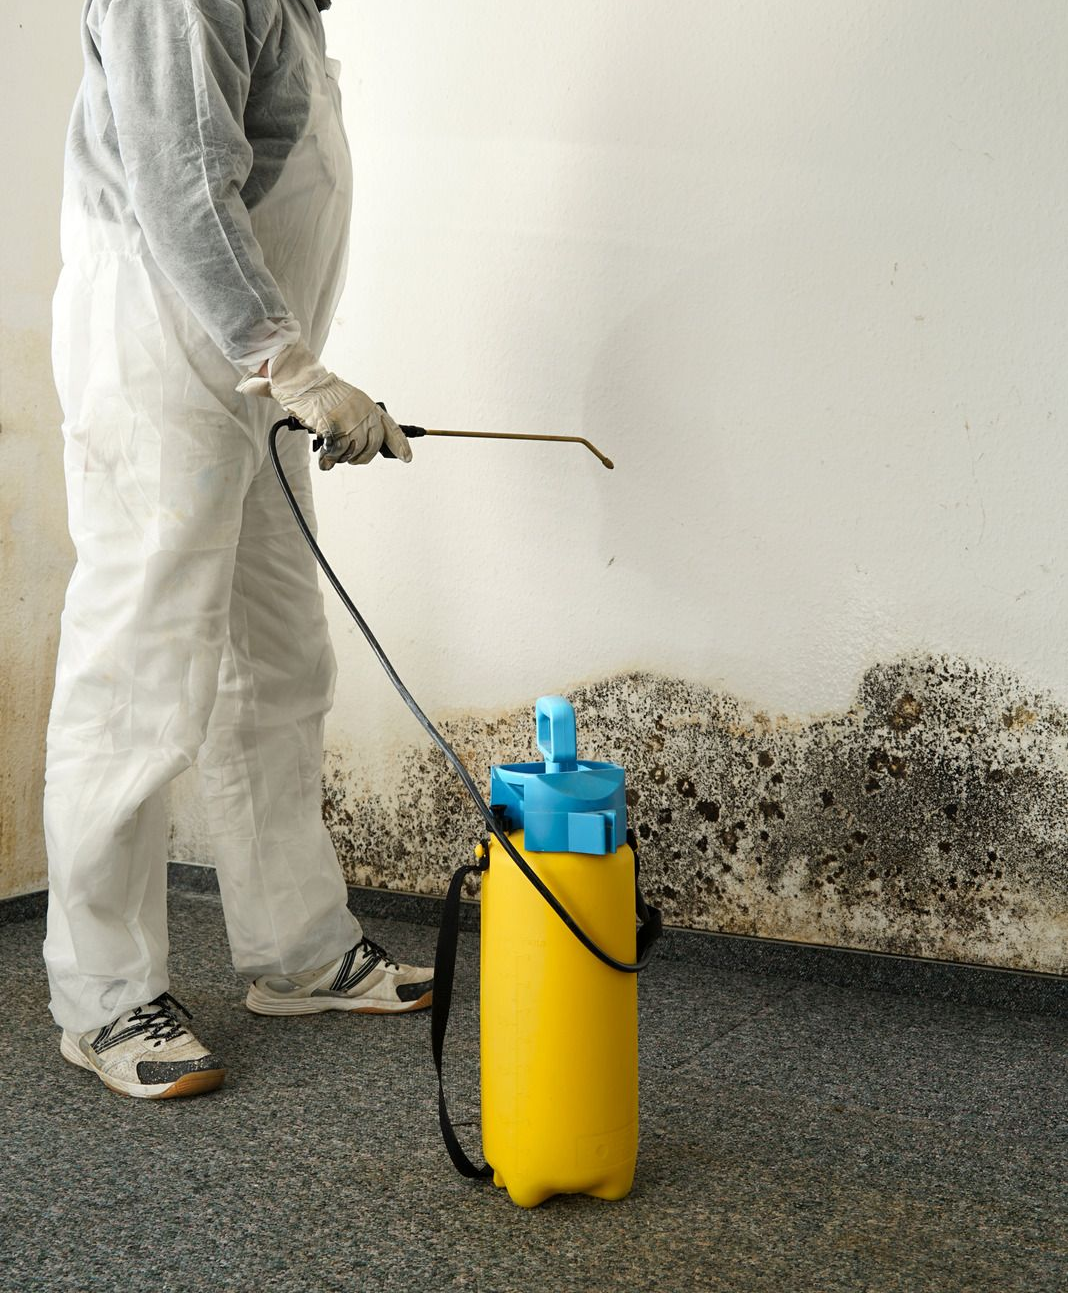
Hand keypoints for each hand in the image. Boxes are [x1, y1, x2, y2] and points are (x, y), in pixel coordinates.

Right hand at [237, 340, 412, 470]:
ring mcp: (350, 418)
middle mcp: (363, 411)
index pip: (390, 427)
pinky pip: (337, 451)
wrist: (299, 378)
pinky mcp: (334, 425)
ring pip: (353, 451)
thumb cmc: (317, 391)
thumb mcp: (343, 402)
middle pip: (372, 446)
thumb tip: (351, 443)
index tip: (407, 458)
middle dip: (360, 457)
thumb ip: (353, 421)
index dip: (400, 445)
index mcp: (368, 405)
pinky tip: (324, 458)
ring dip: (341, 457)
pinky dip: (329, 458)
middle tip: (348, 458)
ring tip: (331, 452)